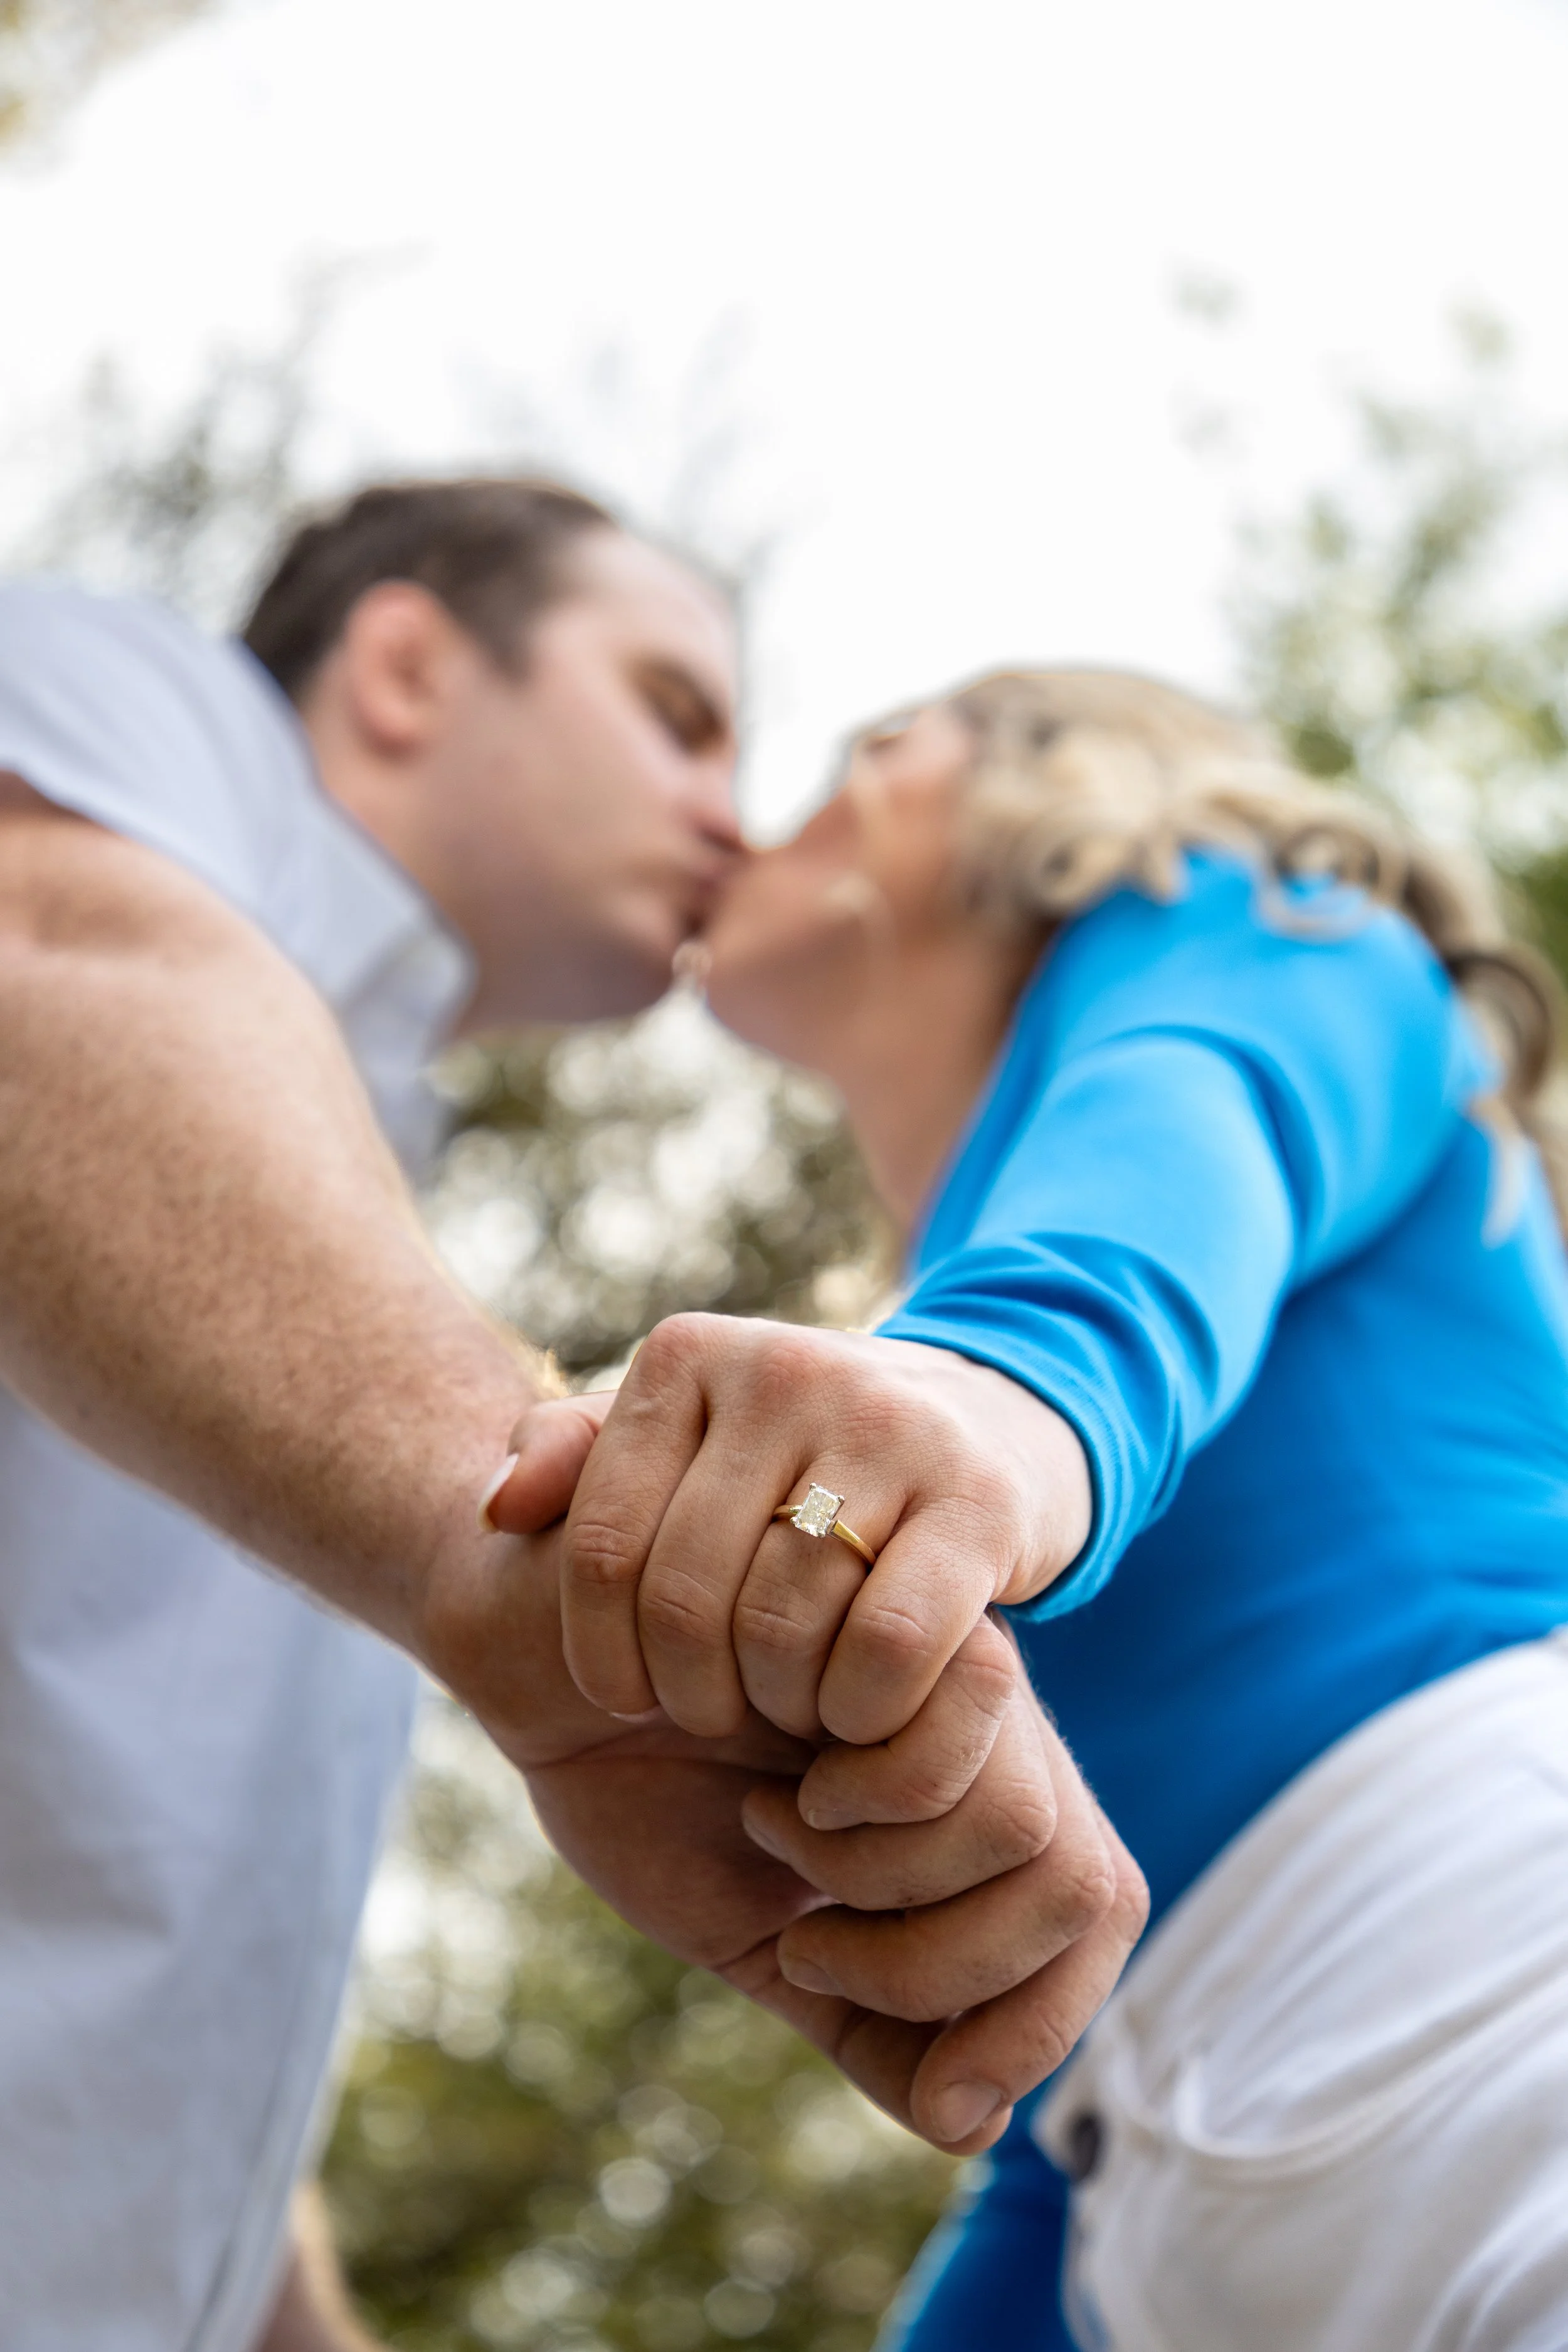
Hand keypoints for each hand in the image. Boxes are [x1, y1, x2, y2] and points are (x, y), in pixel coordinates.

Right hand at [420, 1519, 1143, 2151]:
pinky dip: (851, 1794)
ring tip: (775, 1827)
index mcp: (972, 1797)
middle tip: (813, 1938)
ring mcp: (941, 1647)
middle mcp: (982, 1721)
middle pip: (1072, 1878)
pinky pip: (944, 1718)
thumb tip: (975, 2125)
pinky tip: (770, 1768)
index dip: (1044, 2026)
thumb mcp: (762, 1937)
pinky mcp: (887, 1585)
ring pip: (1018, 1814)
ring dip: (881, 1870)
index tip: (941, 2096)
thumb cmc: (648, 1787)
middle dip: (936, 1963)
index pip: (1096, 1909)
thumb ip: (867, 2022)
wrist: (542, 1654)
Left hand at [491, 1315, 1090, 1799]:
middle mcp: (784, 1369)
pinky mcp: (978, 1497)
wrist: (988, 1425)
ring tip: (783, 1707)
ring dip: (776, 1703)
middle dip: (690, 1688)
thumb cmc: (795, 1458)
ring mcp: (889, 1425)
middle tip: (713, 1712)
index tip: (625, 1694)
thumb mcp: (680, 1439)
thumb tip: (499, 1512)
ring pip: (782, 1624)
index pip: (600, 1542)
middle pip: (685, 1595)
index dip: (598, 1650)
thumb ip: (573, 1460)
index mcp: (688, 1354)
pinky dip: (860, 1709)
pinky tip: (858, 1712)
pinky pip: (887, 1645)